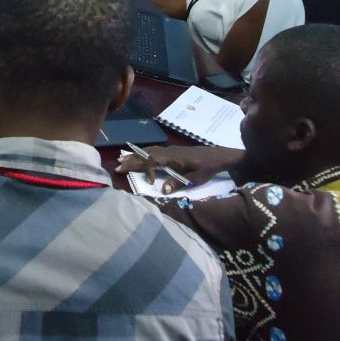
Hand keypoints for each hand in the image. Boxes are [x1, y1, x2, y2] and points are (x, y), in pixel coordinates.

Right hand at [115, 145, 244, 193]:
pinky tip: (139, 157)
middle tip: (117, 167)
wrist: (222, 156)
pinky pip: (154, 151)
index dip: (145, 169)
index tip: (146, 181)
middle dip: (131, 160)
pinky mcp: (173, 152)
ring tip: (122, 160)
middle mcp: (170, 152)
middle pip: (147, 153)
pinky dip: (143, 153)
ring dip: (135, 156)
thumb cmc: (210, 168)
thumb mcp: (196, 179)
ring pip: (149, 151)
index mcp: (174, 157)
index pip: (153, 160)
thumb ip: (179, 183)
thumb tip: (163, 190)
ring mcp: (171, 150)